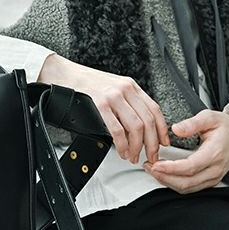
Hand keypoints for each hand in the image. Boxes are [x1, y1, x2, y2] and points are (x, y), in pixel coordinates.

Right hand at [37, 53, 170, 164]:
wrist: (65, 73)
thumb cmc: (86, 83)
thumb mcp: (113, 88)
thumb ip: (127, 102)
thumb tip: (140, 126)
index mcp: (131, 86)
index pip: (155, 110)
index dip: (162, 130)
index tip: (163, 143)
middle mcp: (126, 89)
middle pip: (148, 121)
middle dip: (152, 143)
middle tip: (150, 156)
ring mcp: (113, 95)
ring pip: (135, 126)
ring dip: (136, 146)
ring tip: (133, 156)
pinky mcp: (100, 102)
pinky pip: (116, 128)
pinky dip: (121, 144)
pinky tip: (120, 150)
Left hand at [143, 108, 228, 192]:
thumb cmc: (227, 128)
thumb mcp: (210, 117)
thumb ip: (192, 123)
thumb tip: (176, 129)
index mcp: (214, 153)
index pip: (190, 167)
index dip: (171, 168)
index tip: (156, 164)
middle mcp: (214, 169)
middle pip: (187, 183)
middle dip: (164, 177)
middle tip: (149, 166)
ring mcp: (213, 177)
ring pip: (187, 188)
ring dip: (167, 182)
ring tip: (153, 169)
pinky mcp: (210, 181)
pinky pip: (191, 188)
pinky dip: (175, 183)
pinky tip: (164, 174)